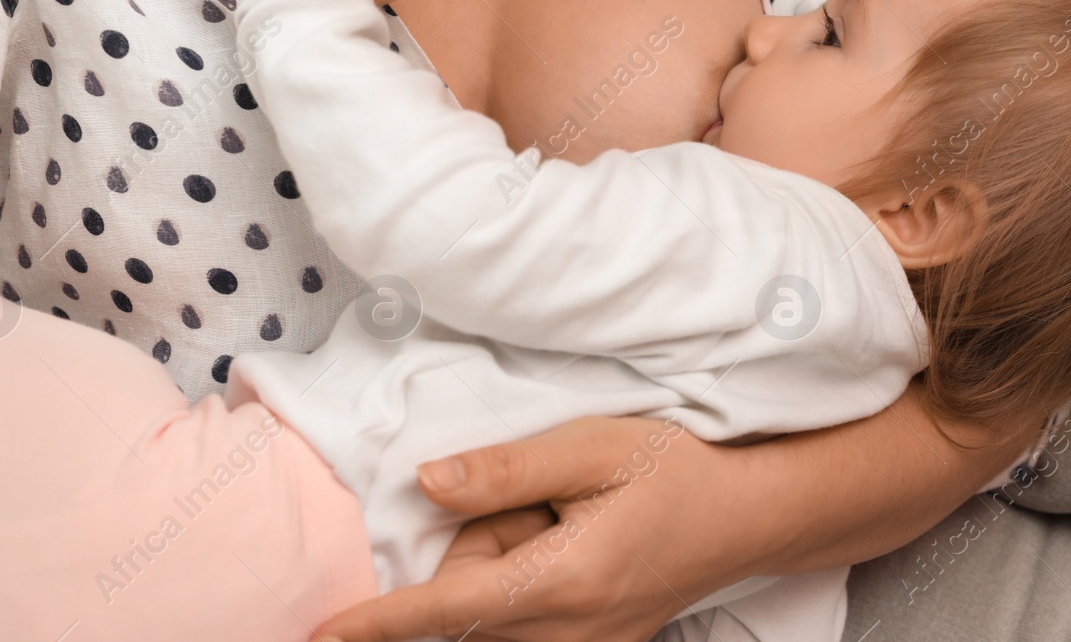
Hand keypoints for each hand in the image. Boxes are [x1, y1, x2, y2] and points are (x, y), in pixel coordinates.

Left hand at [311, 385, 1036, 641]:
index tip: (320, 633)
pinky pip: (526, 617)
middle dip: (481, 543)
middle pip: (469, 602)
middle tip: (549, 496)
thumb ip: (507, 470)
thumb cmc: (677, 470)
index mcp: (564, 579)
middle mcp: (570, 631)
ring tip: (572, 512)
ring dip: (508, 557)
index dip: (377, 623)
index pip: (445, 610)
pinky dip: (529, 573)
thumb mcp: (594, 448)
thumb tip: (425, 484)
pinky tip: (576, 536)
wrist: (749, 515)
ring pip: (494, 610)